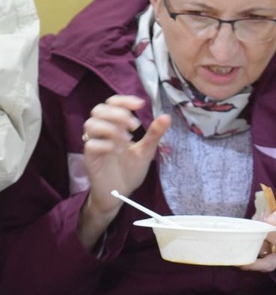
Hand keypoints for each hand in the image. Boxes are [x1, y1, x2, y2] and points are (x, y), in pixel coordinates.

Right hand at [78, 95, 170, 249]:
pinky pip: (90, 144)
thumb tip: (166, 116)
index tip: (140, 104)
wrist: (120, 194)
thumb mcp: (146, 151)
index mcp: (114, 127)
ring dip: (111, 128)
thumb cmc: (130, 171)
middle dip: (118, 114)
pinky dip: (105, 143)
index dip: (123, 100)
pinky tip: (118, 150)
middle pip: (98, 110)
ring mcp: (93, 145)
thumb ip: (154, 134)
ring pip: (90, 124)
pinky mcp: (90, 159)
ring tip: (128, 140)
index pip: (111, 103)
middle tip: (136, 127)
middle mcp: (101, 133)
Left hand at [240, 199, 275, 271]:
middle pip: (273, 262)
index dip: (269, 236)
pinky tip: (244, 255)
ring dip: (253, 263)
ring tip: (238, 259)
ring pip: (268, 265)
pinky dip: (256, 260)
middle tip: (240, 262)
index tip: (258, 229)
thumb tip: (266, 223)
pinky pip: (267, 262)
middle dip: (256, 264)